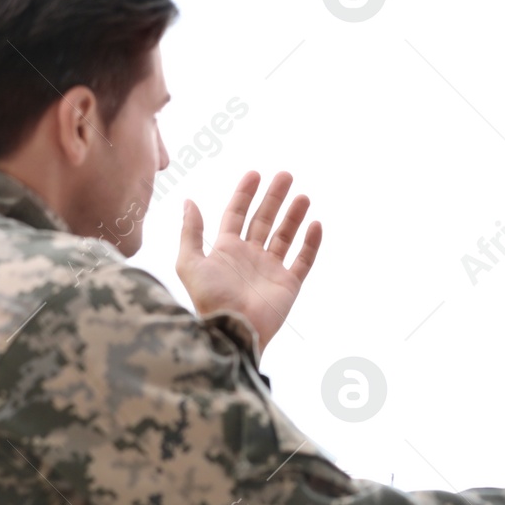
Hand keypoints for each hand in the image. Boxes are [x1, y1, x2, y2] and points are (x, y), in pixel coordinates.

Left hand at [176, 171, 321, 349]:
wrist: (233, 330)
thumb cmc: (209, 299)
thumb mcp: (190, 262)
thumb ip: (190, 231)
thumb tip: (189, 201)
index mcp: (226, 249)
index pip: (237, 214)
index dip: (244, 194)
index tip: (255, 174)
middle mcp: (249, 256)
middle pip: (264, 220)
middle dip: (274, 197)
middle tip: (285, 175)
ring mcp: (270, 269)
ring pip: (285, 236)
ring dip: (293, 215)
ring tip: (303, 196)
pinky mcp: (289, 284)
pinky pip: (303, 259)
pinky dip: (311, 243)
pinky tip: (315, 224)